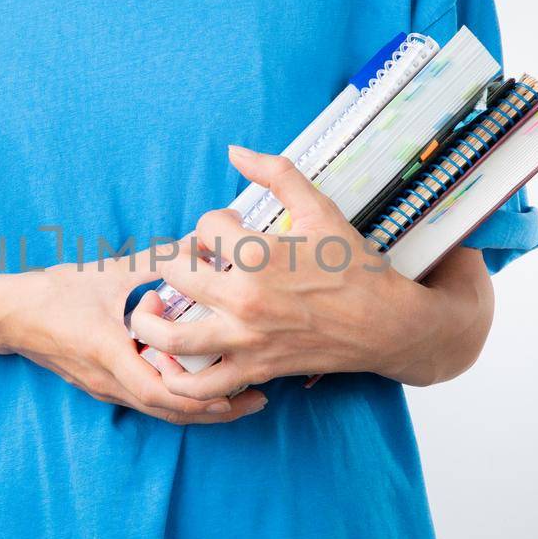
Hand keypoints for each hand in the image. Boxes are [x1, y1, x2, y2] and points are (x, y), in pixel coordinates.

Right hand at [0, 248, 268, 424]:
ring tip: (239, 400)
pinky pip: (147, 401)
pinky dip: (177, 399)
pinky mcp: (104, 386)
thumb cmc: (56, 293)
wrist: (11, 316)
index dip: (203, 395)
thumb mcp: (109, 274)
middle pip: (169, 410)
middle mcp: (110, 380)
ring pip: (160, 410)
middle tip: (256, 400)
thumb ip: (157, 261)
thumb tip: (200, 242)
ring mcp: (105, 388)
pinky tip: (200, 387)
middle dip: (216, 410)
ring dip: (199, 408)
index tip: (239, 386)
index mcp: (110, 353)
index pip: (162, 390)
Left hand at [129, 145, 493, 396]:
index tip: (232, 229)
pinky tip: (179, 357)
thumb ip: (277, 173)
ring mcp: (246, 340)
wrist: (387, 325)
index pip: (205, 226)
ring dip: (150, 319)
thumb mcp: (320, 209)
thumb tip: (233, 151)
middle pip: (173, 272)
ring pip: (168, 336)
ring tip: (156, 305)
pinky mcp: (253, 370)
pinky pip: (200, 387)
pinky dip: (179, 379)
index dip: (215, 221)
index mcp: (260, 255)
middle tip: (194, 260)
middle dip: (176, 258)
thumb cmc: (355, 266)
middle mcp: (245, 299)